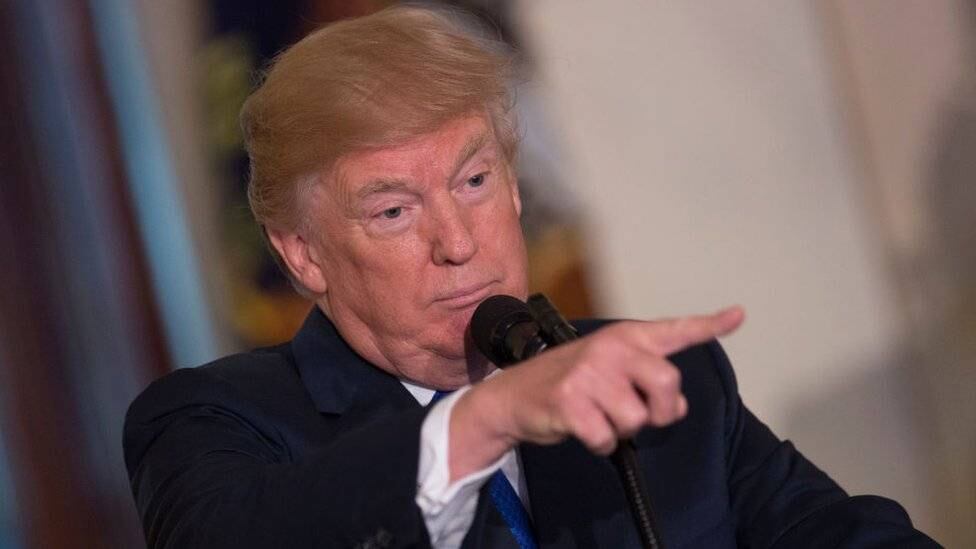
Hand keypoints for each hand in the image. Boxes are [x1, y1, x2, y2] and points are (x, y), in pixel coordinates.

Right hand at [448, 306, 744, 480]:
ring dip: (621, 430)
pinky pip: (607, 438)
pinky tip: (581, 428)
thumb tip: (677, 408)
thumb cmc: (569, 384)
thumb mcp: (609, 370)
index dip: (709, 324)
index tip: (738, 315)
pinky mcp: (571, 401)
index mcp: (624, 337)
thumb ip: (647, 380)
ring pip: (637, 419)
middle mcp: (610, 348)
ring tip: (598, 416)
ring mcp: (589, 373)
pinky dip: (599, 444)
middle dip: (660, 411)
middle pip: (668, 384)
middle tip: (637, 414)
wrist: (513, 396)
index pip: (674, 330)